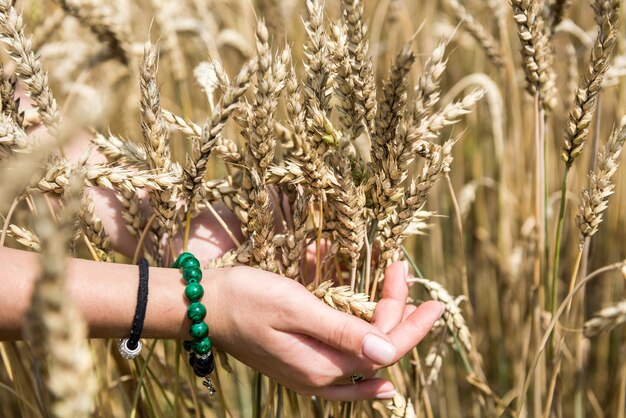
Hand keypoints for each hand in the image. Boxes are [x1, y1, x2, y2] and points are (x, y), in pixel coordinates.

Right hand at [203, 261, 442, 400]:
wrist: (203, 306)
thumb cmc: (246, 299)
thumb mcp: (295, 308)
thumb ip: (342, 332)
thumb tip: (389, 354)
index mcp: (323, 363)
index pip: (384, 346)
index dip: (411, 321)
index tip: (429, 293)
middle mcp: (320, 375)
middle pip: (377, 351)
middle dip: (402, 318)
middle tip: (411, 281)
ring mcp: (309, 373)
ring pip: (364, 362)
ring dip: (387, 333)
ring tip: (408, 307)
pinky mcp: (299, 364)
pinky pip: (343, 376)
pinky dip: (366, 371)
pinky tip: (381, 379)